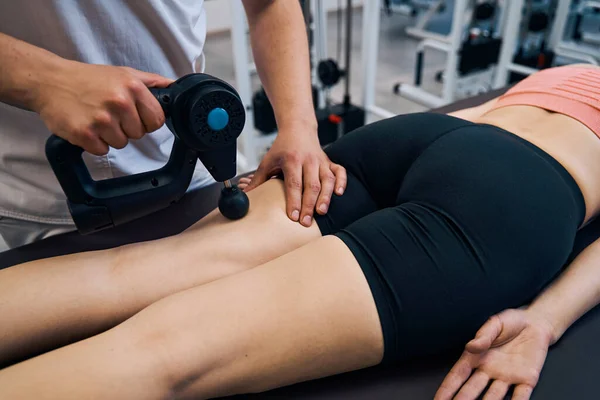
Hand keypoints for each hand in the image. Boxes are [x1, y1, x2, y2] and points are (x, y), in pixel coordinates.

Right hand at [34, 61, 172, 155]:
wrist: (50, 81)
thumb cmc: (88, 79)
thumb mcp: (124, 73)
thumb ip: (152, 82)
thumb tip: (176, 88)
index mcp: (132, 87)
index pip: (157, 120)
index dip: (146, 121)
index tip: (134, 116)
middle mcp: (119, 102)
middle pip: (139, 134)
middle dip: (126, 128)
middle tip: (109, 113)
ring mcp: (101, 119)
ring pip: (121, 144)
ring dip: (110, 136)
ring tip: (96, 118)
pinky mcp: (84, 134)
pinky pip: (102, 150)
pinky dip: (94, 143)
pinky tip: (87, 126)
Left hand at [244, 130, 346, 225]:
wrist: (298, 128)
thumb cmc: (282, 148)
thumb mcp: (267, 161)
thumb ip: (258, 180)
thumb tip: (245, 197)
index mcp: (291, 160)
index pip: (293, 183)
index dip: (294, 201)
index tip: (293, 216)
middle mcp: (308, 160)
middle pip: (311, 185)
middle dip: (309, 205)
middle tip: (306, 222)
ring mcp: (321, 161)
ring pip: (327, 180)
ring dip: (325, 197)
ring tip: (321, 212)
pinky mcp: (330, 161)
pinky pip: (340, 171)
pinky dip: (342, 182)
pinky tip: (339, 194)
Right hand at [435, 309, 554, 399]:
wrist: (536, 324)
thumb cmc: (511, 322)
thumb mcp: (495, 324)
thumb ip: (484, 336)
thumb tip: (471, 346)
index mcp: (477, 357)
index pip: (458, 376)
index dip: (447, 389)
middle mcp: (489, 371)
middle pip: (472, 390)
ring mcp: (507, 377)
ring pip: (494, 397)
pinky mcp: (526, 379)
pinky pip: (521, 396)